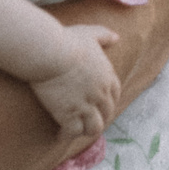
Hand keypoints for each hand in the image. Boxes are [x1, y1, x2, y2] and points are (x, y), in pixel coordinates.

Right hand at [31, 23, 118, 139]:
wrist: (51, 53)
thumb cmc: (68, 41)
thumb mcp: (90, 33)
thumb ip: (104, 35)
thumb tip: (117, 37)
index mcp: (107, 76)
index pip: (115, 95)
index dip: (108, 102)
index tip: (100, 105)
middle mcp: (100, 94)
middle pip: (106, 114)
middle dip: (99, 118)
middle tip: (87, 121)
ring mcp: (86, 106)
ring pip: (94, 128)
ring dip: (86, 130)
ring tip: (76, 131)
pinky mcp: (69, 114)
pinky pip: (73, 132)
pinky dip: (67, 136)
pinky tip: (59, 135)